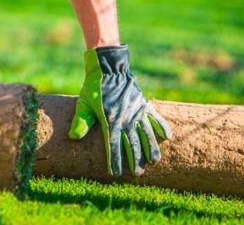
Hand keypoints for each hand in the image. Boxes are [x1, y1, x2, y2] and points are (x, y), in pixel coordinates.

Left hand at [70, 45, 171, 175]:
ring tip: (154, 162)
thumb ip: (81, 121)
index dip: (114, 159)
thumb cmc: (94, 87)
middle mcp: (125, 118)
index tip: (115, 172)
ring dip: (151, 148)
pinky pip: (155, 117)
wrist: (109, 68)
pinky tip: (168, 136)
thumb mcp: (83, 104)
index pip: (113, 144)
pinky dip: (162, 126)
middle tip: (137, 174)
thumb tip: (74, 137)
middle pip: (132, 143)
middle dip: (134, 159)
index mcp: (110, 120)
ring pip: (146, 133)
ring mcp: (137, 111)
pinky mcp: (143, 104)